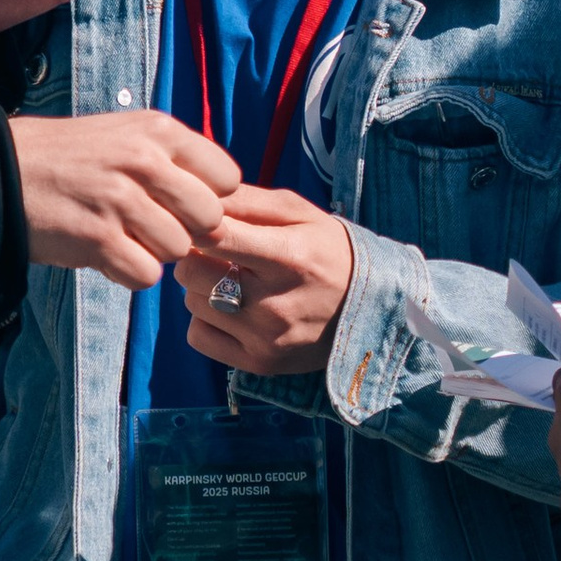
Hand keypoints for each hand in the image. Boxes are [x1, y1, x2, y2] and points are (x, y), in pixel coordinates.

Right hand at [11, 113, 239, 286]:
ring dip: (155, 253)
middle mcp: (143, 160)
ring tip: (123, 235)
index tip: (181, 204)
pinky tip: (107, 254)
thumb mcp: (126, 135)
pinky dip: (130, 273)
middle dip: (188, 231)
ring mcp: (120, 200)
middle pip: (210, 219)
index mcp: (158, 131)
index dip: (210, 199)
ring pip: (178, 250)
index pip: (227, 178)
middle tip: (154, 227)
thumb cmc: (70, 157)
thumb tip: (223, 199)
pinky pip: (146, 275)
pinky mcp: (97, 239)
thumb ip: (174, 158)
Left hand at [173, 185, 355, 376]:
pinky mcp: (259, 363)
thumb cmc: (328, 250)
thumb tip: (199, 196)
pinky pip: (198, 336)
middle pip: (190, 271)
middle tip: (217, 252)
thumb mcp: (298, 212)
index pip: (214, 236)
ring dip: (203, 288)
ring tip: (234, 282)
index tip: (201, 222)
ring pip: (192, 303)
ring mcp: (265, 338)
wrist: (371, 309)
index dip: (196, 224)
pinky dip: (206, 321)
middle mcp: (275, 302)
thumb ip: (247, 200)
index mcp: (288, 256)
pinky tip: (233, 311)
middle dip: (196, 255)